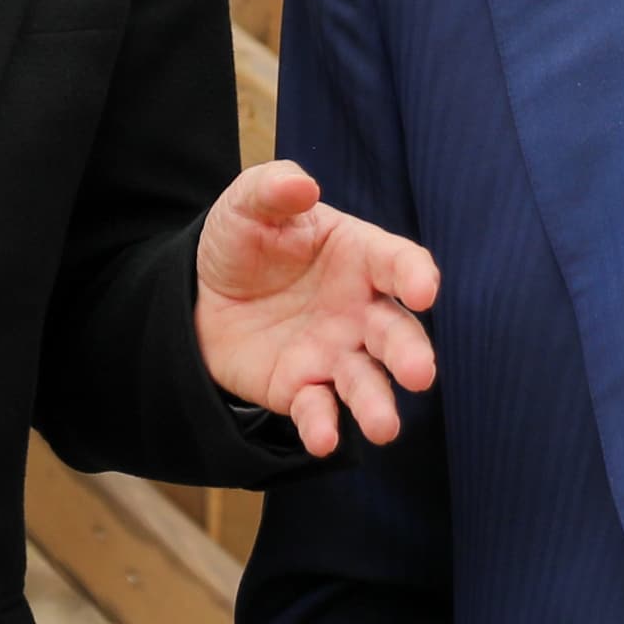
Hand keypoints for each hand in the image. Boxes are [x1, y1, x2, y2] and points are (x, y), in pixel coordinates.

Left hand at [194, 160, 438, 457]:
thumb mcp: (248, 204)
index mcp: (360, 256)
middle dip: (410, 354)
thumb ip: (273, 188)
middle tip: (419, 373)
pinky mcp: (303, 389)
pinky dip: (323, 425)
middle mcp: (359, 310)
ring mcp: (335, 353)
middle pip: (395, 333)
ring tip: (384, 428)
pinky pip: (319, 409)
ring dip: (376, 404)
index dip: (414, 275)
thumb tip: (301, 184)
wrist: (200, 294)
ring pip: (366, 381)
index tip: (422, 289)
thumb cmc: (245, 240)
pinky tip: (322, 439)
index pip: (398, 264)